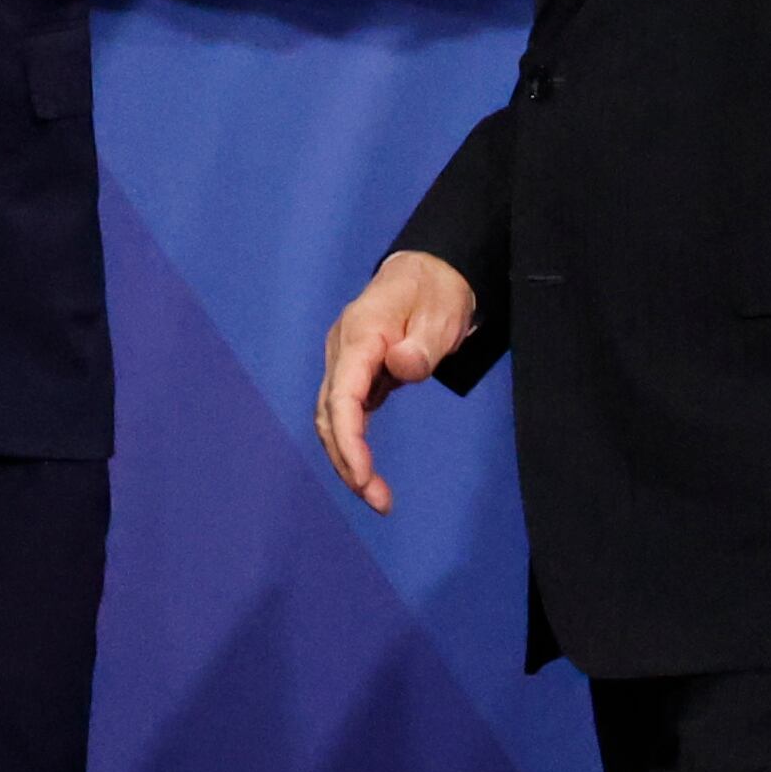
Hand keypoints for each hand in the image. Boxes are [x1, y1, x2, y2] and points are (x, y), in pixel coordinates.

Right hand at [316, 250, 476, 512]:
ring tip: (376, 495)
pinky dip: (352, 445)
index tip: (365, 476)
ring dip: (346, 459)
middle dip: (346, 461)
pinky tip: (367, 470)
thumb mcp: (441, 313)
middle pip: (329, 414)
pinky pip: (345, 414)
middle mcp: (342, 350)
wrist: (428, 271)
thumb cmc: (435, 292)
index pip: (343, 395)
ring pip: (332, 418)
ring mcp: (345, 362)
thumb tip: (400, 367)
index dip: (349, 440)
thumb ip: (422, 344)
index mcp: (359, 334)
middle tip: (377, 499)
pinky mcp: (356, 374)